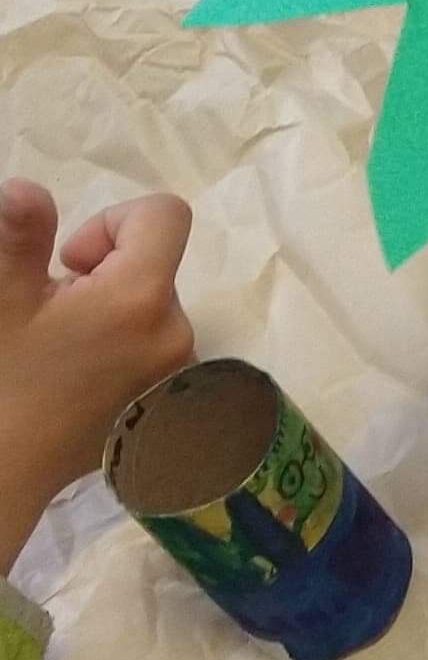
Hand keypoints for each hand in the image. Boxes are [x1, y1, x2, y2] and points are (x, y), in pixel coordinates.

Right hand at [0, 181, 193, 567]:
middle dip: (105, 271)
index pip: (164, 215)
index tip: (69, 261)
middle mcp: (177, 332)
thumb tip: (25, 189)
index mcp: (143, 298)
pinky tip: (79, 374)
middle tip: (54, 311)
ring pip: (152, 305)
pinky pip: (155, 345)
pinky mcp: (169, 403)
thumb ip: (20, 236)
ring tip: (64, 346)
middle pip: (155, 263)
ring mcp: (178, 373)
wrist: (5, 470)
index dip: (113, 222)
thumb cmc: (4, 378)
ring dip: (111, 308)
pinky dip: (122, 343)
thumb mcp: (3, 299)